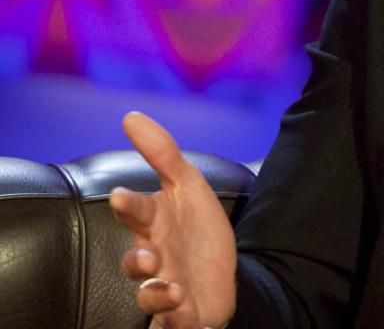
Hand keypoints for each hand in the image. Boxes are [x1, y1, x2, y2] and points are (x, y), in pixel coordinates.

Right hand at [110, 112, 236, 328]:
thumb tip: (131, 116)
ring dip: (154, 291)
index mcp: (155, 225)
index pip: (137, 211)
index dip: (129, 204)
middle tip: (146, 255)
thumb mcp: (187, 186)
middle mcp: (155, 257)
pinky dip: (177, 315)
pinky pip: (175, 320)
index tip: (122, 195)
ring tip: (168, 284)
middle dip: (136, 259)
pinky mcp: (182, 312)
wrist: (221, 275)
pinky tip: (184, 302)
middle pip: (137, 260)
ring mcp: (166, 286)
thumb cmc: (194, 229)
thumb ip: (162, 153)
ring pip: (149, 296)